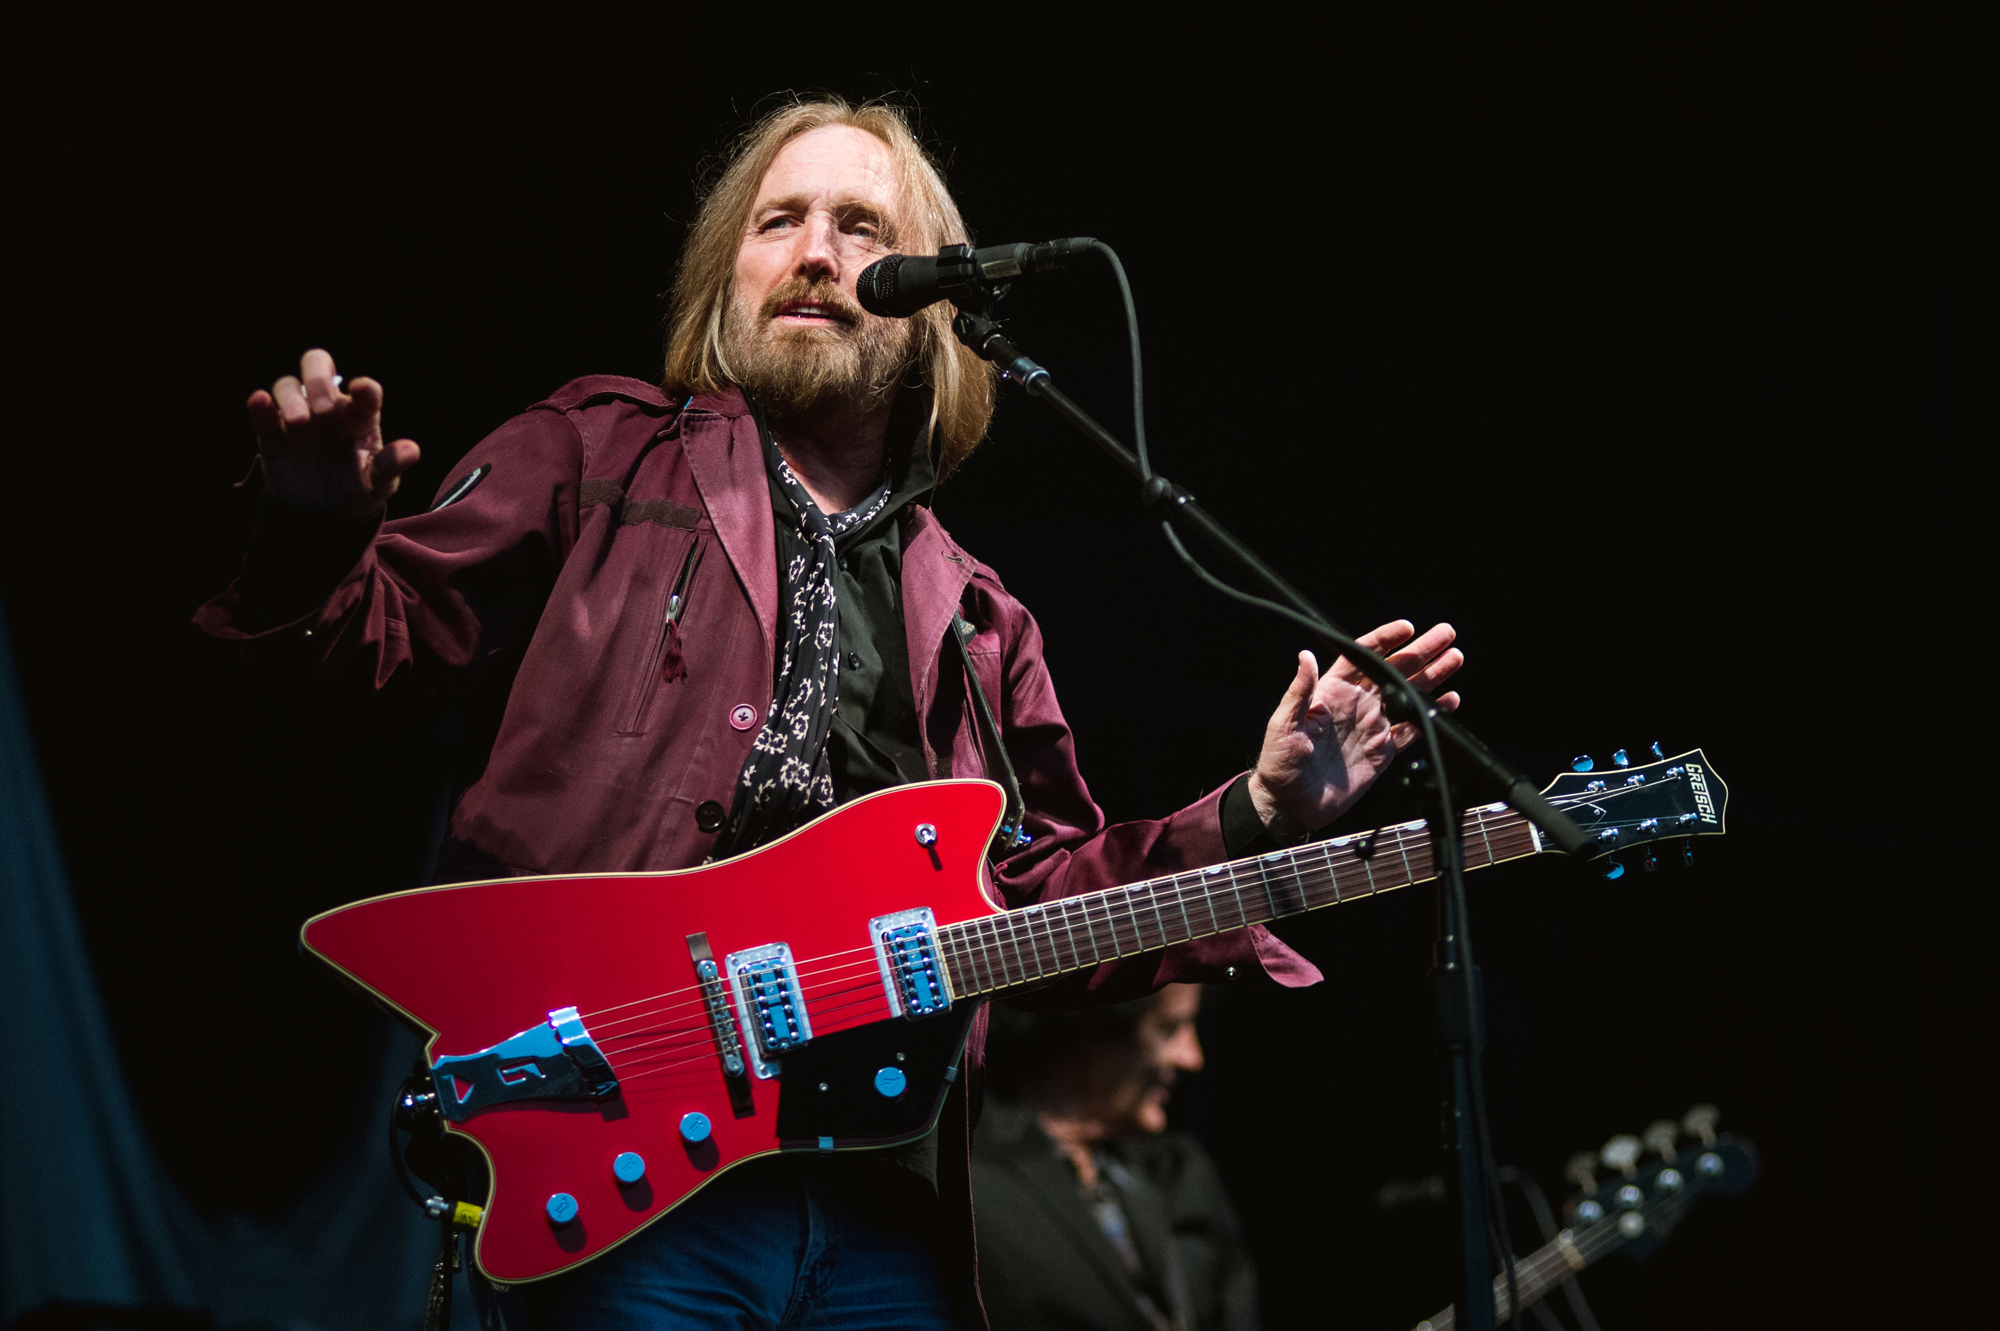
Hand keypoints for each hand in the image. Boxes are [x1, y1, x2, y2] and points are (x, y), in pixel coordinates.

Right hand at [247, 348, 419, 516]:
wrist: (322, 512)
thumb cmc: (357, 488)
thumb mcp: (378, 484)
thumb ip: (390, 466)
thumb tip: (412, 450)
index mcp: (360, 416)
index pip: (365, 393)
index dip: (365, 389)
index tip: (362, 390)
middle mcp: (328, 407)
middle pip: (318, 366)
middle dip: (318, 379)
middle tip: (323, 408)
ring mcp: (298, 416)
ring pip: (287, 386)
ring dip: (291, 398)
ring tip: (300, 422)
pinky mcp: (272, 432)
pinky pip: (262, 411)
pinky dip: (259, 405)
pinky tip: (260, 402)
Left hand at [1247, 620, 1463, 837]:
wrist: (1291, 804)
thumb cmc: (1279, 764)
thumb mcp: (1284, 725)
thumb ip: (1299, 692)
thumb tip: (1304, 656)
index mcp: (1332, 692)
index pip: (1363, 656)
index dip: (1385, 640)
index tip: (1407, 628)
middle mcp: (1356, 704)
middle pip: (1394, 670)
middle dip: (1421, 651)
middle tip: (1446, 634)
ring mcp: (1372, 726)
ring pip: (1408, 695)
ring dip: (1432, 677)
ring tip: (1455, 658)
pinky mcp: (1383, 751)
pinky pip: (1412, 729)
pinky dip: (1432, 715)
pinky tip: (1449, 701)